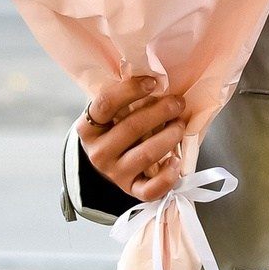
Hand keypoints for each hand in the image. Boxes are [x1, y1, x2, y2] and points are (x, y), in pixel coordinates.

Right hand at [80, 75, 185, 202]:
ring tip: (180, 125)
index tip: (153, 83)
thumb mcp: (112, 113)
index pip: (106, 104)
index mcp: (88, 128)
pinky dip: (167, 177)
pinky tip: (176, 161)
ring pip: (145, 155)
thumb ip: (125, 98)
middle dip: (161, 112)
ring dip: (169, 137)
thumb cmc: (116, 128)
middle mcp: (97, 152)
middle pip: (131, 128)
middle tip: (178, 103)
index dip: (130, 90)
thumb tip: (156, 79)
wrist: (110, 161)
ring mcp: (114, 173)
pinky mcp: (131, 190)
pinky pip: (150, 190)